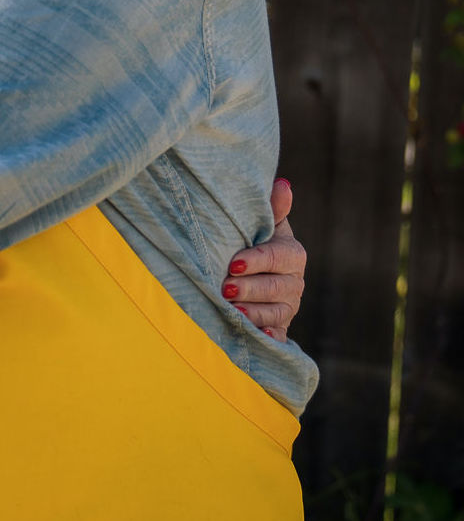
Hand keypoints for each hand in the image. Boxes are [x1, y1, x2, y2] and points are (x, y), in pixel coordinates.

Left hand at [223, 178, 304, 341]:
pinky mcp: (280, 327)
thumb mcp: (263, 224)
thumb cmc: (255, 241)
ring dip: (252, 312)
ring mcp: (289, 307)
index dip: (256, 261)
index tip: (233, 264)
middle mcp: (295, 282)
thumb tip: (282, 184)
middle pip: (276, 288)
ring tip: (230, 310)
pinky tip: (254, 334)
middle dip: (250, 288)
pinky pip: (278, 337)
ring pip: (274, 313)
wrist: (257, 272)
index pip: (277, 257)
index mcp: (292, 254)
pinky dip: (267, 337)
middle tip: (225, 288)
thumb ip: (272, 208)